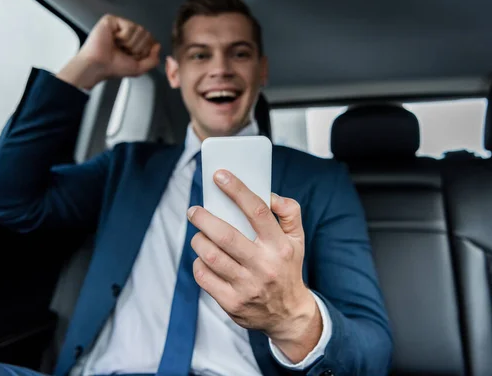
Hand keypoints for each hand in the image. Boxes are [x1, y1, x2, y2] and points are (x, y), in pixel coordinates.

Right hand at [57, 14, 160, 89]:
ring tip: (119, 47)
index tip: (132, 57)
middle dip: (138, 48)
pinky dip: (124, 38)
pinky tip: (114, 40)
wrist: (99, 65)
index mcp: (133, 42)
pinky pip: (130, 27)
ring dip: (131, 44)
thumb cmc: (114, 67)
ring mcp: (120, 25)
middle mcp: (127, 32)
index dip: (144, 51)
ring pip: (140, 30)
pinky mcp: (112, 20)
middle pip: (147, 35)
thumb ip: (153, 59)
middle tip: (124, 52)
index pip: (150, 40)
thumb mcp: (139, 68)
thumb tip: (158, 46)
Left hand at [188, 170, 322, 361]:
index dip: (237, 190)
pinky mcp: (232, 302)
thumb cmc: (287, 268)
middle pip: (226, 235)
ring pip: (211, 256)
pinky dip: (199, 263)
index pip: (258, 211)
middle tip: (194, 211)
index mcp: (280, 246)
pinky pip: (204, 277)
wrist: (288, 314)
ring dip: (199, 240)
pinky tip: (204, 258)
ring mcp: (247, 286)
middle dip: (204, 218)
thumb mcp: (297, 239)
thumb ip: (289, 212)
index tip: (220, 176)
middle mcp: (264, 265)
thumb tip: (269, 195)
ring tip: (199, 234)